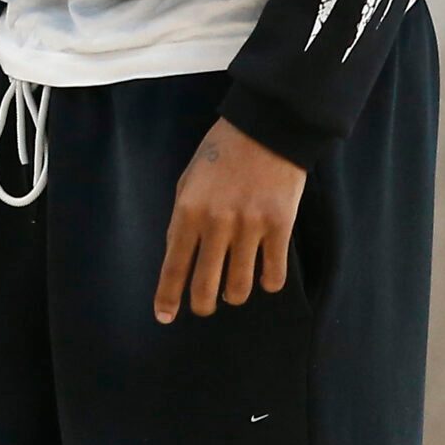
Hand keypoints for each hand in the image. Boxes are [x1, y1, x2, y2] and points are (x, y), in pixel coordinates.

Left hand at [154, 118, 305, 323]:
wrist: (266, 128)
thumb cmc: (221, 153)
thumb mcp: (189, 181)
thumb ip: (182, 220)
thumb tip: (179, 259)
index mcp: (188, 210)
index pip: (174, 265)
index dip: (168, 297)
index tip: (164, 316)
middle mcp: (217, 222)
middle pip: (206, 286)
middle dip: (203, 305)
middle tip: (205, 306)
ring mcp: (250, 226)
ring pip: (240, 288)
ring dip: (235, 294)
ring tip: (234, 287)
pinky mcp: (280, 226)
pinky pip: (274, 275)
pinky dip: (268, 282)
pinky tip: (264, 276)